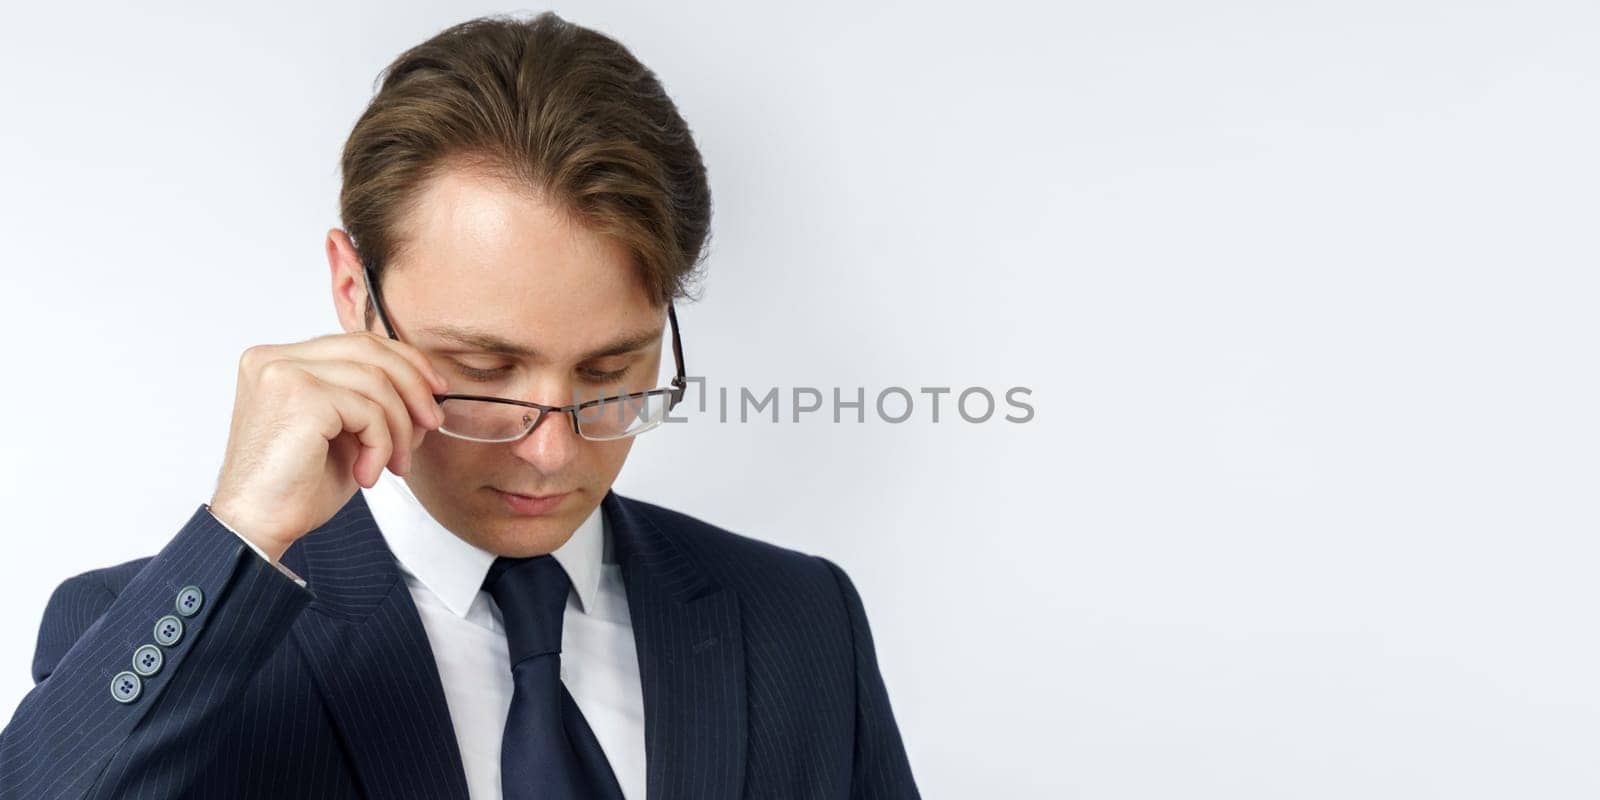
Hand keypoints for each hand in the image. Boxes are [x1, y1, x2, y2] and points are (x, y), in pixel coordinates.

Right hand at [208, 331, 448, 560]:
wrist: (256, 526)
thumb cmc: (295, 488)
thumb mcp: (347, 436)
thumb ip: (377, 406)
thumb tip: (428, 395)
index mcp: (281, 361)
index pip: (355, 343)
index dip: (403, 361)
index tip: (433, 391)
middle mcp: (275, 358)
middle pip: (369, 350)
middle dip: (413, 386)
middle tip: (433, 422)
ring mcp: (283, 372)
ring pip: (375, 381)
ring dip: (399, 428)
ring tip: (394, 465)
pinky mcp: (299, 395)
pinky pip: (369, 410)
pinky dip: (381, 445)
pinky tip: (367, 474)